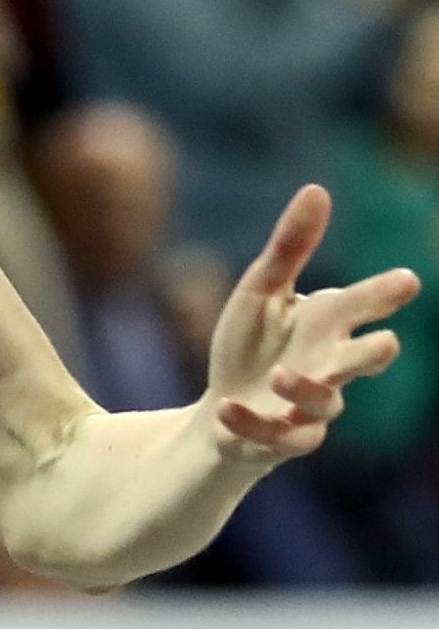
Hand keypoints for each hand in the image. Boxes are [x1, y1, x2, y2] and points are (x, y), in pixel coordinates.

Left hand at [203, 185, 418, 462]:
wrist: (222, 409)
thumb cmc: (251, 343)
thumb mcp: (260, 290)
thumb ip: (290, 246)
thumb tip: (317, 189)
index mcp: (326, 324)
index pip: (361, 306)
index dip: (384, 294)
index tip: (407, 279)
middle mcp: (327, 366)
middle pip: (360, 362)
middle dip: (373, 353)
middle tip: (387, 343)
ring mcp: (309, 407)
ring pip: (324, 404)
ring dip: (302, 389)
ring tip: (278, 374)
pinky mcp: (283, 439)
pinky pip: (276, 437)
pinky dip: (251, 424)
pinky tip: (226, 408)